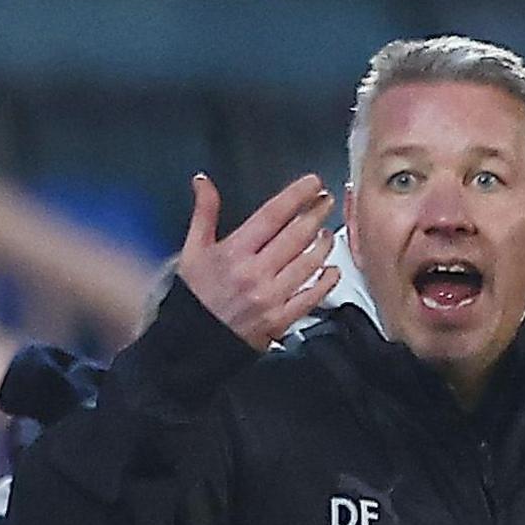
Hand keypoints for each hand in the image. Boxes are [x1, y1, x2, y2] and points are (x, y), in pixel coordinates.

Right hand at [178, 173, 342, 350]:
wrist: (192, 342)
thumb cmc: (195, 295)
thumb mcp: (193, 250)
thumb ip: (204, 213)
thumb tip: (203, 181)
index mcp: (234, 253)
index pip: (272, 216)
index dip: (296, 196)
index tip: (312, 184)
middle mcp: (255, 273)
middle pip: (296, 236)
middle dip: (316, 214)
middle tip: (327, 201)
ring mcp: (271, 297)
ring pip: (308, 264)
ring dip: (323, 245)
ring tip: (328, 232)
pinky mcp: (281, 319)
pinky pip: (311, 297)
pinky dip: (326, 281)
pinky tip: (332, 269)